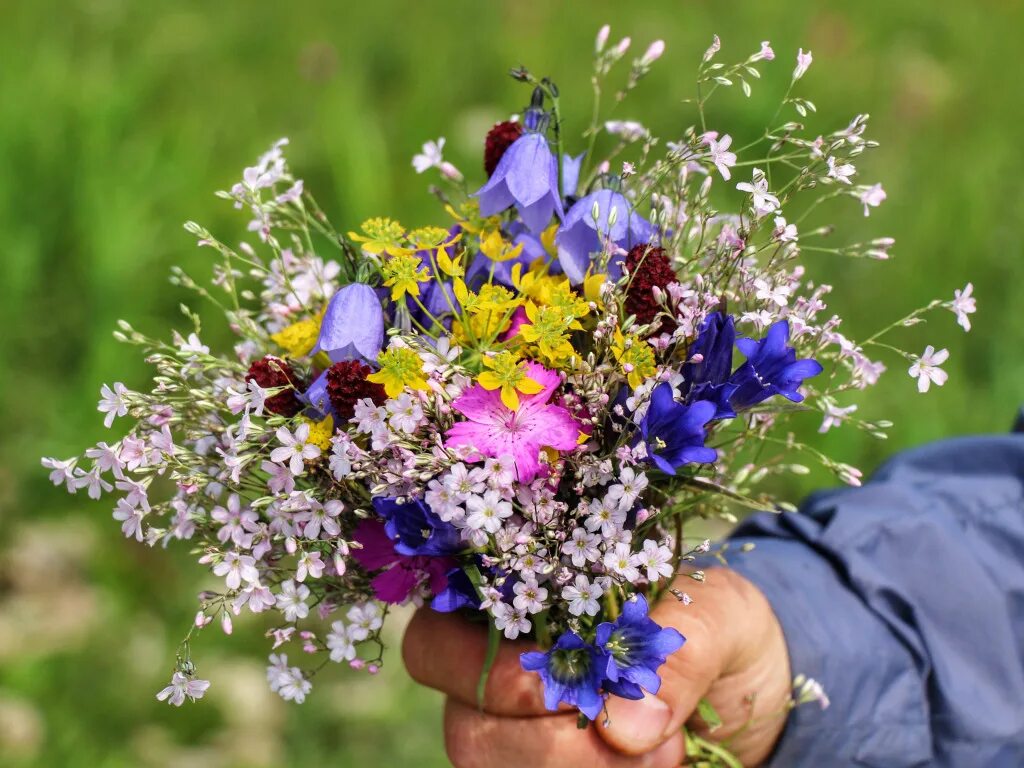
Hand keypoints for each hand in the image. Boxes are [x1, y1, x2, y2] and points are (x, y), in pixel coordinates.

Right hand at [402, 568, 791, 766]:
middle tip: (639, 736)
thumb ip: (679, 649)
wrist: (748, 685)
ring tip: (662, 753)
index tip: (560, 692)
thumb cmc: (718, 624)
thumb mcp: (719, 614)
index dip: (484, 675)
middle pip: (468, 728)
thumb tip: (623, 727)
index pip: (436, 644)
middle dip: (550, 745)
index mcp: (514, 606)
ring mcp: (517, 737)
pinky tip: (651, 765)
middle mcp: (496, 677)